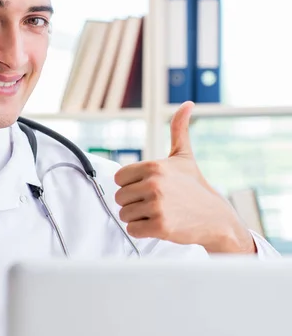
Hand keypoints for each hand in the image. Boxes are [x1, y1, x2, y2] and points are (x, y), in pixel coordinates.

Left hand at [113, 101, 255, 253]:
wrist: (217, 218)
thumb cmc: (195, 188)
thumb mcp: (184, 157)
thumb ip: (178, 130)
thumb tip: (187, 104)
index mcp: (153, 166)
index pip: (118, 178)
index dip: (131, 185)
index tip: (148, 188)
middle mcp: (153, 184)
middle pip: (119, 198)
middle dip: (134, 203)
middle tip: (155, 203)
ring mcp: (156, 205)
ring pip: (125, 215)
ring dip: (139, 217)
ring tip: (159, 213)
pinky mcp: (160, 226)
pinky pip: (132, 230)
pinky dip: (143, 231)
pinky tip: (160, 225)